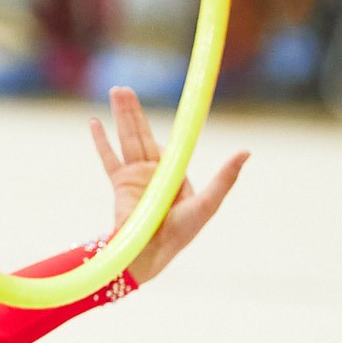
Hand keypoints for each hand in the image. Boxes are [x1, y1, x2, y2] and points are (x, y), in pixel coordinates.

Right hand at [88, 87, 247, 284]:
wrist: (150, 254)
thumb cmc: (182, 233)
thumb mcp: (208, 203)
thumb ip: (225, 178)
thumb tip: (246, 152)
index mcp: (174, 173)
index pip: (167, 140)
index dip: (161, 121)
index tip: (159, 101)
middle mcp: (153, 171)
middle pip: (141, 133)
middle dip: (133, 111)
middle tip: (123, 88)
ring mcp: (134, 177)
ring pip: (126, 138)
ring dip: (121, 116)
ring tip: (115, 92)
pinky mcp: (119, 185)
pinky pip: (108, 158)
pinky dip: (101, 141)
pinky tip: (94, 122)